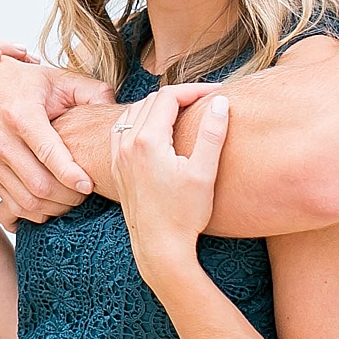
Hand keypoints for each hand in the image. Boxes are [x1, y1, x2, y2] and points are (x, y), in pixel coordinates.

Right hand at [0, 57, 115, 223]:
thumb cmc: (24, 83)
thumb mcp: (58, 79)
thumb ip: (91, 92)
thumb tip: (115, 111)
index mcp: (21, 114)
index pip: (47, 152)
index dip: (71, 174)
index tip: (90, 185)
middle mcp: (1, 138)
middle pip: (39, 184)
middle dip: (69, 196)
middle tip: (86, 192)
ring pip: (26, 200)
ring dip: (55, 207)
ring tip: (72, 198)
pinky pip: (13, 204)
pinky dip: (36, 211)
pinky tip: (52, 202)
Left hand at [110, 87, 231, 284]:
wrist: (159, 248)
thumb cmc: (184, 214)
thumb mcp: (204, 173)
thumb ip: (212, 133)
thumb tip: (221, 102)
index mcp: (147, 140)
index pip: (169, 96)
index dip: (195, 89)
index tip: (217, 93)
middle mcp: (127, 143)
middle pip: (152, 100)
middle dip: (180, 95)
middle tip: (205, 101)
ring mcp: (118, 155)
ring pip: (135, 112)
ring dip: (159, 106)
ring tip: (185, 112)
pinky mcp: (117, 167)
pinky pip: (123, 129)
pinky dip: (140, 120)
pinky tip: (156, 129)